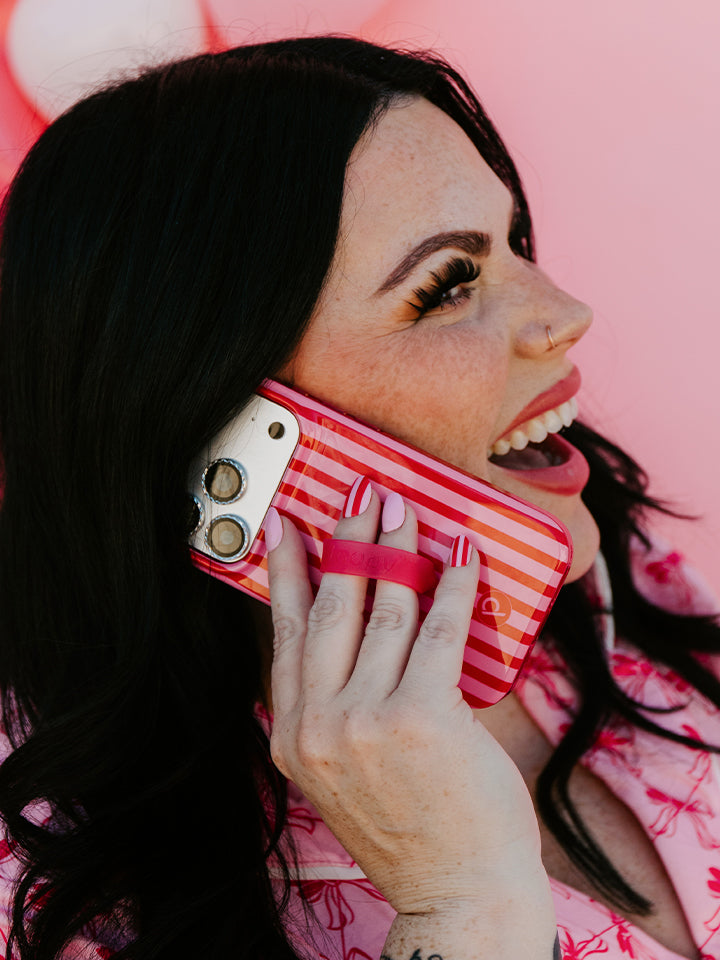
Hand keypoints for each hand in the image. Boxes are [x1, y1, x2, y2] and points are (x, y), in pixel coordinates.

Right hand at [266, 482, 548, 918]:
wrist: (457, 893)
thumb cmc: (411, 831)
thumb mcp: (345, 774)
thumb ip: (337, 710)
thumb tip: (365, 629)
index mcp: (293, 737)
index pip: (284, 634)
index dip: (285, 572)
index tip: (285, 527)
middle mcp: (318, 725)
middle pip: (328, 608)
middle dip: (346, 541)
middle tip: (360, 498)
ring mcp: (366, 720)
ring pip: (381, 609)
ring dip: (397, 550)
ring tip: (408, 515)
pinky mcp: (422, 715)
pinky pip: (438, 629)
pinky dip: (453, 586)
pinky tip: (461, 557)